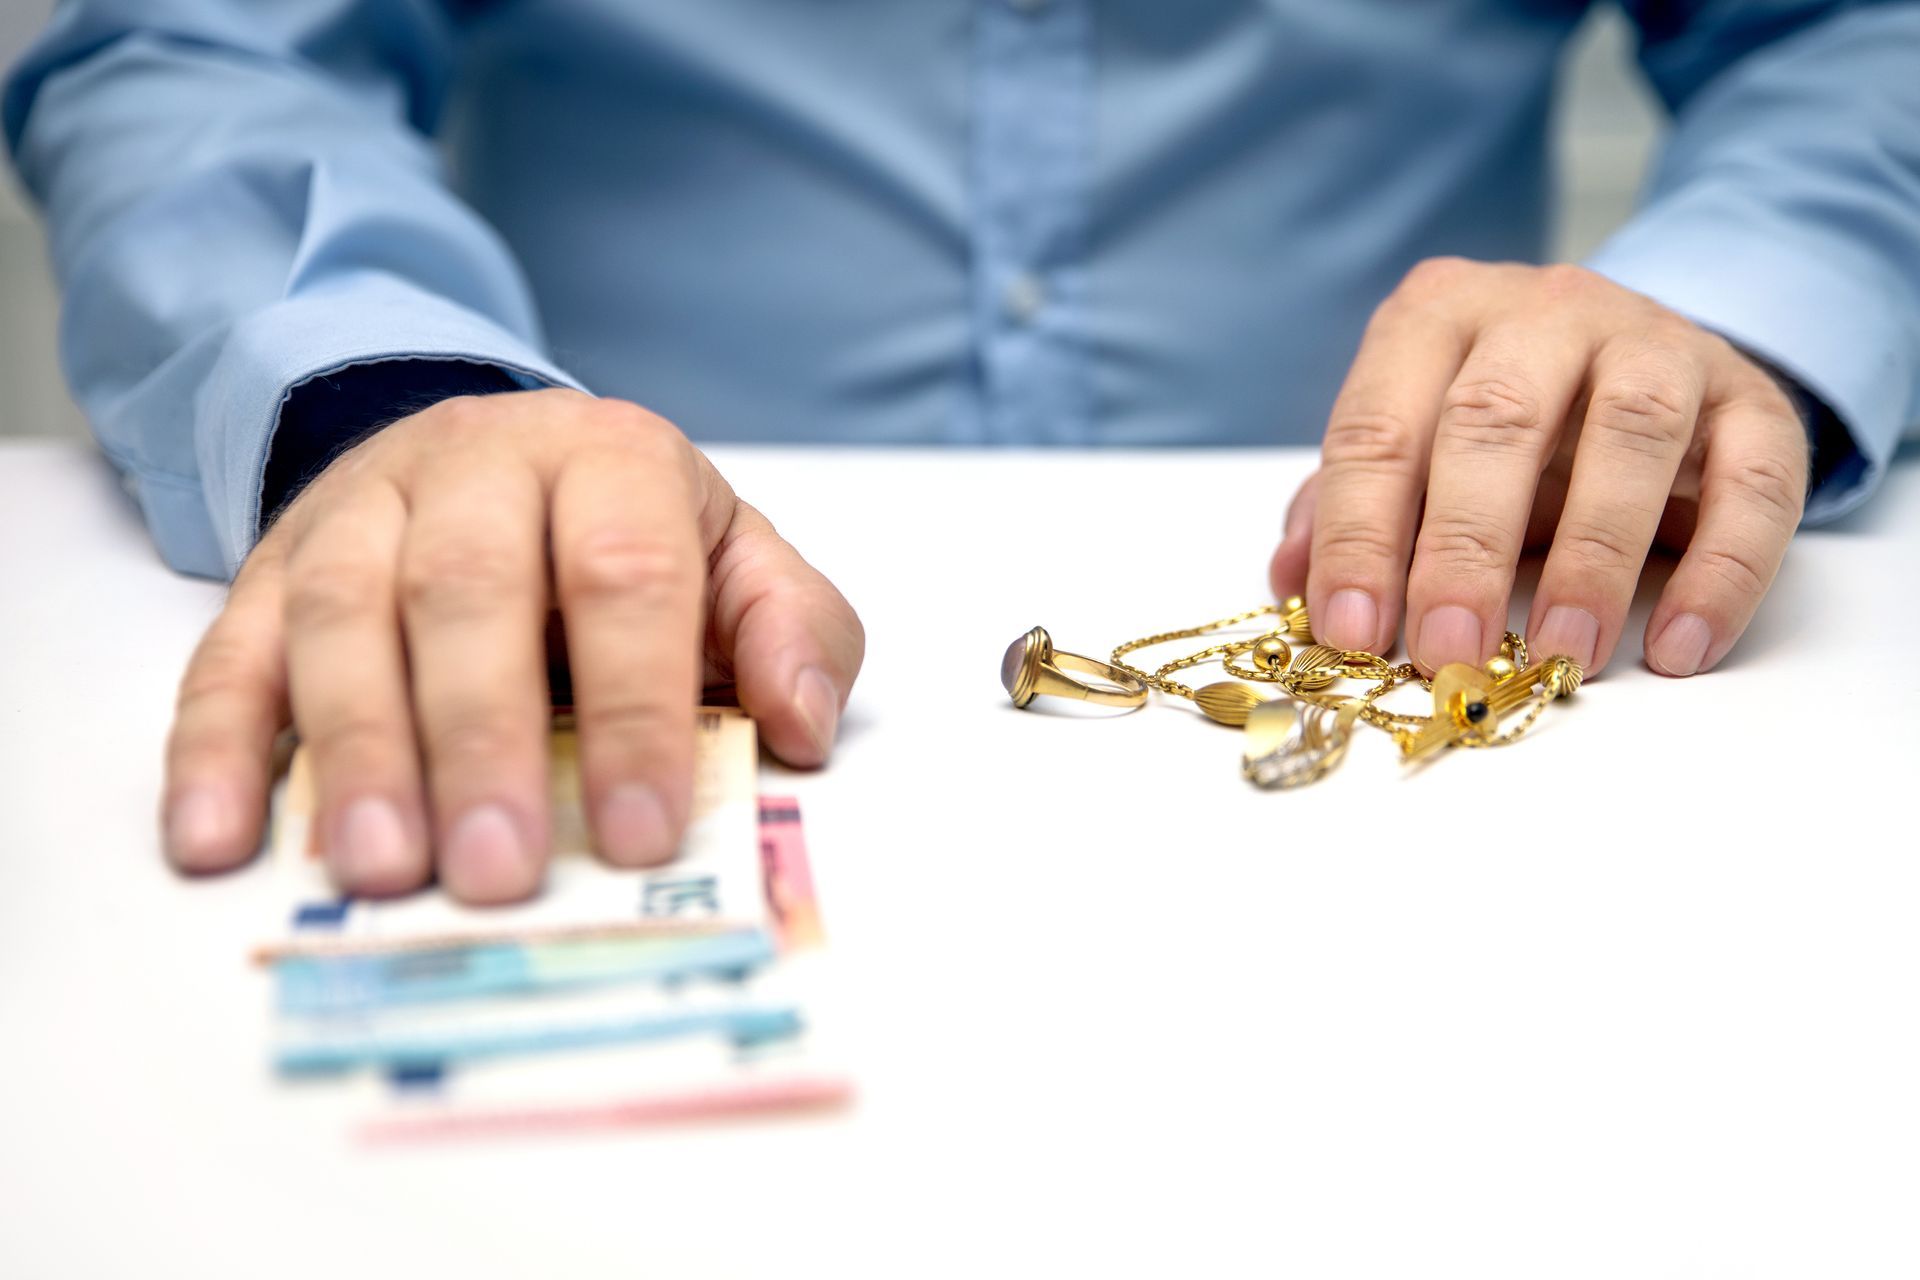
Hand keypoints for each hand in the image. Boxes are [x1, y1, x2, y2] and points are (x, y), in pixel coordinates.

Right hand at [160, 389, 863, 902]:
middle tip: (496, 871)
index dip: (635, 705)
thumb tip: (803, 726)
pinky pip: (230, 651)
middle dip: (483, 737)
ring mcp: (360, 511)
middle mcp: (477, 466)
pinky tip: (215, 841)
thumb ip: (792, 631)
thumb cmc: (636, 535)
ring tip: (379, 871)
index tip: (639, 834)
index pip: (626, 574)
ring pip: (343, 614)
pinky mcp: (273, 569)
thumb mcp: (740, 561)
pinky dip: (214, 750)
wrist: (501, 457)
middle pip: (469, 587)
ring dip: (357, 750)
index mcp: (610, 460)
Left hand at [1269, 258, 1808, 677]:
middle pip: (1495, 418)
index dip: (1359, 534)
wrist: (1639, 368)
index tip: (1352, 631)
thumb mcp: (1415, 452)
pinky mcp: (1752, 397)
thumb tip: (1291, 582)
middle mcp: (1547, 309)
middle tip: (1449, 651)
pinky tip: (1678, 646)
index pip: (1379, 425)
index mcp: (1438, 316)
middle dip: (1465, 548)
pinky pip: (1752, 480)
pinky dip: (1721, 570)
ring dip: (1592, 558)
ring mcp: (1659, 341)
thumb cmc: (1501, 427)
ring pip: (1630, 433)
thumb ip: (1347, 507)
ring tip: (1562, 656)